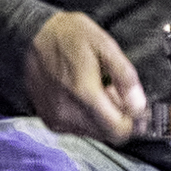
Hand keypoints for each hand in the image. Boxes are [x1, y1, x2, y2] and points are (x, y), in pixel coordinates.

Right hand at [24, 11, 145, 142]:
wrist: (31, 35)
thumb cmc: (69, 35)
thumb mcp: (105, 45)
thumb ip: (125, 77)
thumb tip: (139, 106)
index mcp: (85, 94)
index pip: (119, 131)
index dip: (134, 122)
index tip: (137, 107)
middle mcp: (68, 113)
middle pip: (108, 135)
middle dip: (119, 118)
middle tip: (116, 91)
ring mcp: (56, 119)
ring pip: (94, 133)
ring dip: (103, 118)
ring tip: (98, 90)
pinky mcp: (49, 120)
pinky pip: (78, 129)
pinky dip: (87, 118)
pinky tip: (83, 97)